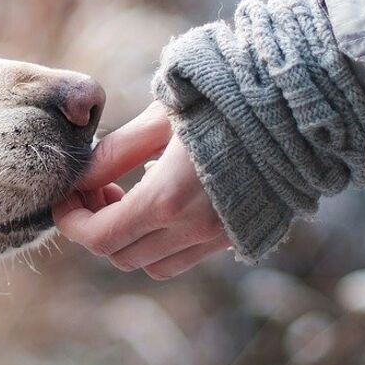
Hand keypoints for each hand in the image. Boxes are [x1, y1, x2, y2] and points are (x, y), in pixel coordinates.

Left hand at [54, 102, 230, 279]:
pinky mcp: (238, 236)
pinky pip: (184, 257)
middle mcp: (193, 230)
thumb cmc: (225, 101)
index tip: (64, 197)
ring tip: (126, 195)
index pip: (99, 236)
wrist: (299, 108)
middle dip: (96, 227)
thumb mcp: (160, 118)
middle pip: (120, 255)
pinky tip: (163, 199)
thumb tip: (79, 177)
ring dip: (128, 239)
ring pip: (152, 264)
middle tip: (96, 188)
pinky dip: (161, 241)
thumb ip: (115, 153)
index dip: (71, 221)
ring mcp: (219, 237)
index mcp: (168, 200)